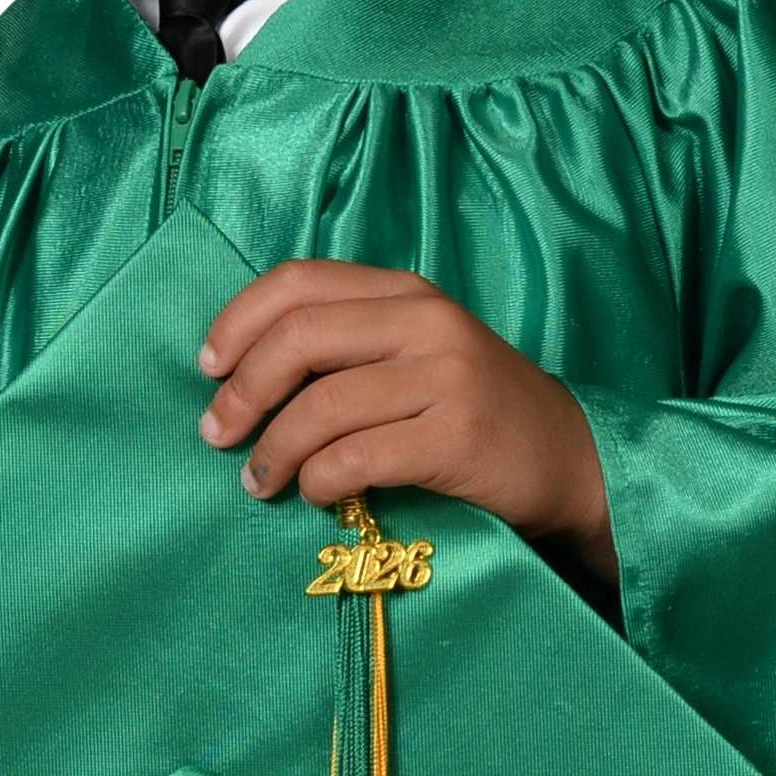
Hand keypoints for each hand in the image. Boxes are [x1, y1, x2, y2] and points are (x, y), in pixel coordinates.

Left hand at [197, 260, 616, 584]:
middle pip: (298, 340)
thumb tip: (240, 367)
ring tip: (259, 481)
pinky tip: (316, 495)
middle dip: (241, 392)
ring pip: (321, 408)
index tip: (207, 367)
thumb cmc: (472, 408)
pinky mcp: (456, 438)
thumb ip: (347, 342)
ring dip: (272, 452)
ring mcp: (446, 378)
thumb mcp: (416, 351)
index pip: (299, 281)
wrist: (569, 458)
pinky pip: (356, 458)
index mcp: (406, 291)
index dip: (237, 321)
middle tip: (216, 434)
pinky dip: (318, 481)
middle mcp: (426, 323)